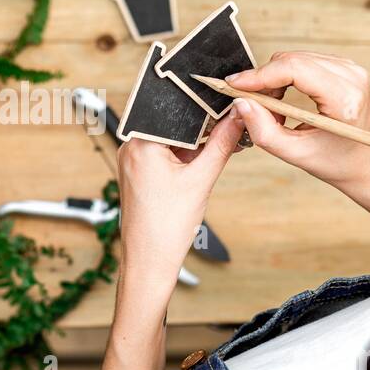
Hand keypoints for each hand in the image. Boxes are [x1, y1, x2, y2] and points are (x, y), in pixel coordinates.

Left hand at [116, 112, 246, 295]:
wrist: (149, 262)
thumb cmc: (164, 228)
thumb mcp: (201, 179)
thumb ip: (222, 143)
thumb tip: (238, 118)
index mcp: (140, 142)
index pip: (176, 109)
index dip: (204, 107)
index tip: (226, 109)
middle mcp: (131, 147)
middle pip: (173, 122)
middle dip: (201, 126)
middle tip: (227, 132)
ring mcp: (134, 160)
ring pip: (171, 138)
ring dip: (195, 143)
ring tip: (214, 154)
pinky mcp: (139, 172)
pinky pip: (165, 153)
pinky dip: (184, 156)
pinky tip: (200, 167)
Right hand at [227, 51, 369, 206]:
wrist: (368, 164)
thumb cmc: (337, 163)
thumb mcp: (296, 154)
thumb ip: (263, 130)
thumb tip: (241, 103)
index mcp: (345, 100)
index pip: (294, 70)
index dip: (260, 75)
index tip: (234, 84)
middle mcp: (352, 77)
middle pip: (292, 60)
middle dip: (264, 79)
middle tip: (250, 104)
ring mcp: (351, 69)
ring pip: (295, 58)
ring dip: (274, 79)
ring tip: (272, 109)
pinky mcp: (346, 67)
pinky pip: (304, 61)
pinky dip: (286, 77)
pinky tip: (284, 100)